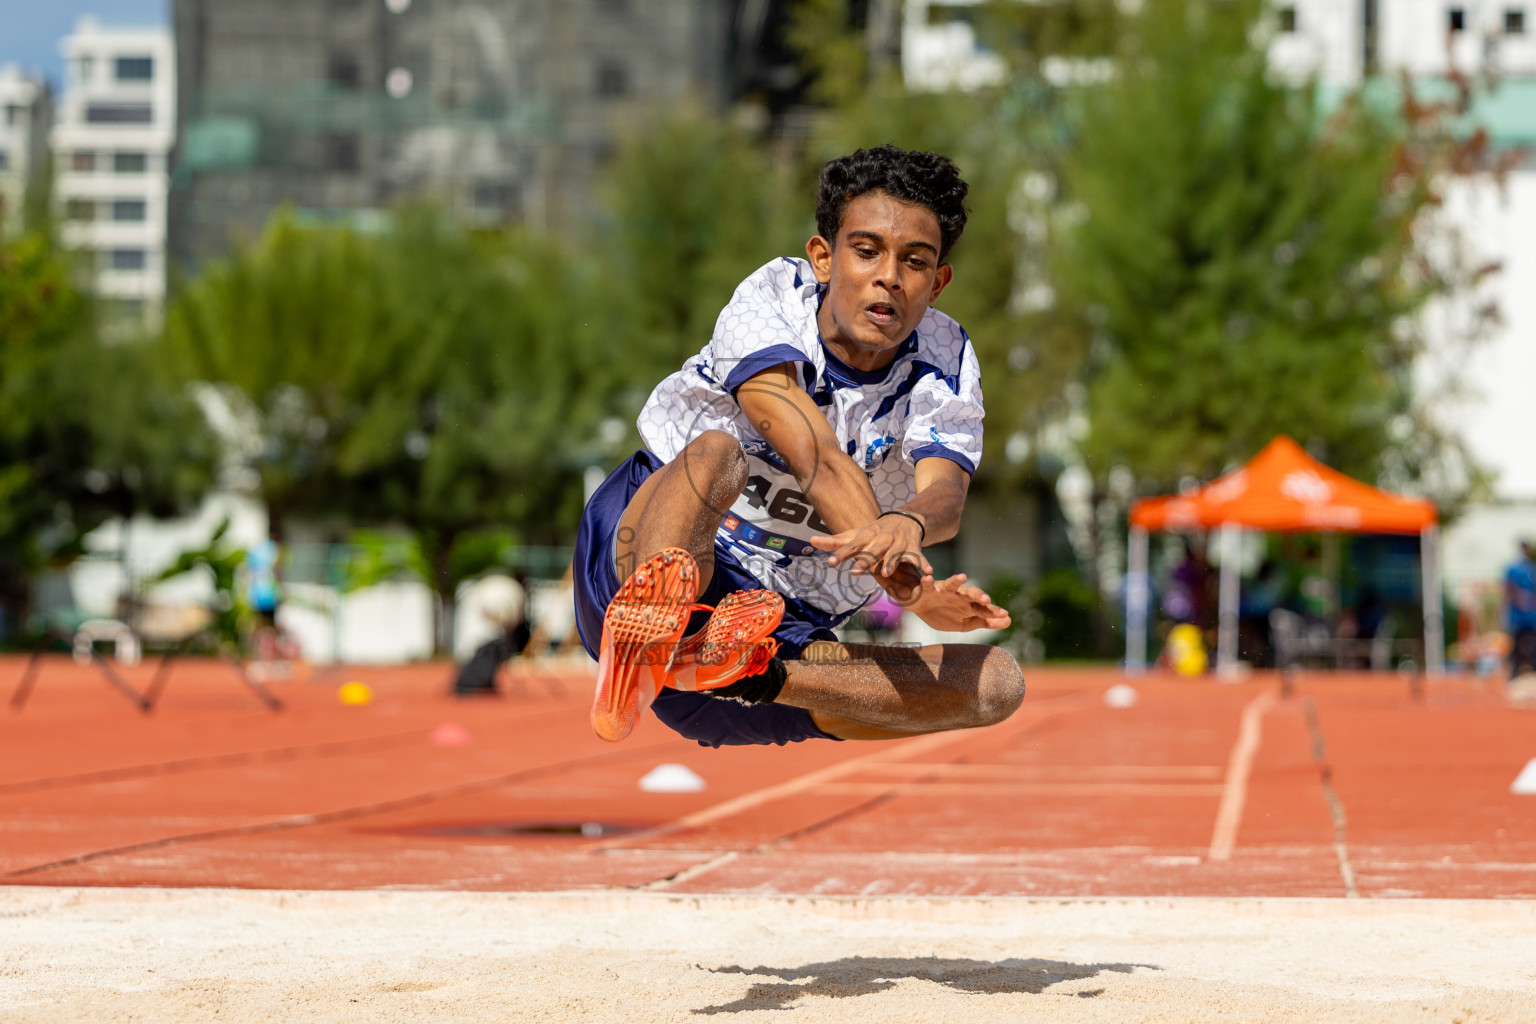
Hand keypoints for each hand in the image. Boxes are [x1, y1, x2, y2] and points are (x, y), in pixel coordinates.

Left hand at [810, 513, 931, 577]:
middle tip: (855, 571)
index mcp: (866, 537)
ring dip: (891, 562)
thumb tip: (811, 540)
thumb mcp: (855, 535)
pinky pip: (918, 557)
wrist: (905, 518)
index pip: (851, 546)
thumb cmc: (875, 532)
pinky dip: (923, 563)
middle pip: (872, 552)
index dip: (841, 553)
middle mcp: (881, 540)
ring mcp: (898, 543)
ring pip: (894, 554)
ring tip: (886, 572)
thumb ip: (835, 541)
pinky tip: (928, 571)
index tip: (830, 561)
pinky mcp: (913, 547)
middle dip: (865, 561)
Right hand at [907, 573, 1010, 631]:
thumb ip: (985, 622)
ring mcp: (942, 590)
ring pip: (951, 584)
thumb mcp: (965, 623)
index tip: (1005, 615)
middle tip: (986, 599)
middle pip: (970, 593)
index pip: (982, 608)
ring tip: (962, 577)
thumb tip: (1009, 621)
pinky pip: (927, 583)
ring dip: (956, 580)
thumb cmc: (943, 613)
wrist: (919, 606)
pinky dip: (927, 580)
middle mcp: (957, 596)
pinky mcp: (927, 588)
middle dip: (978, 595)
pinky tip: (928, 577)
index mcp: (967, 605)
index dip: (993, 612)